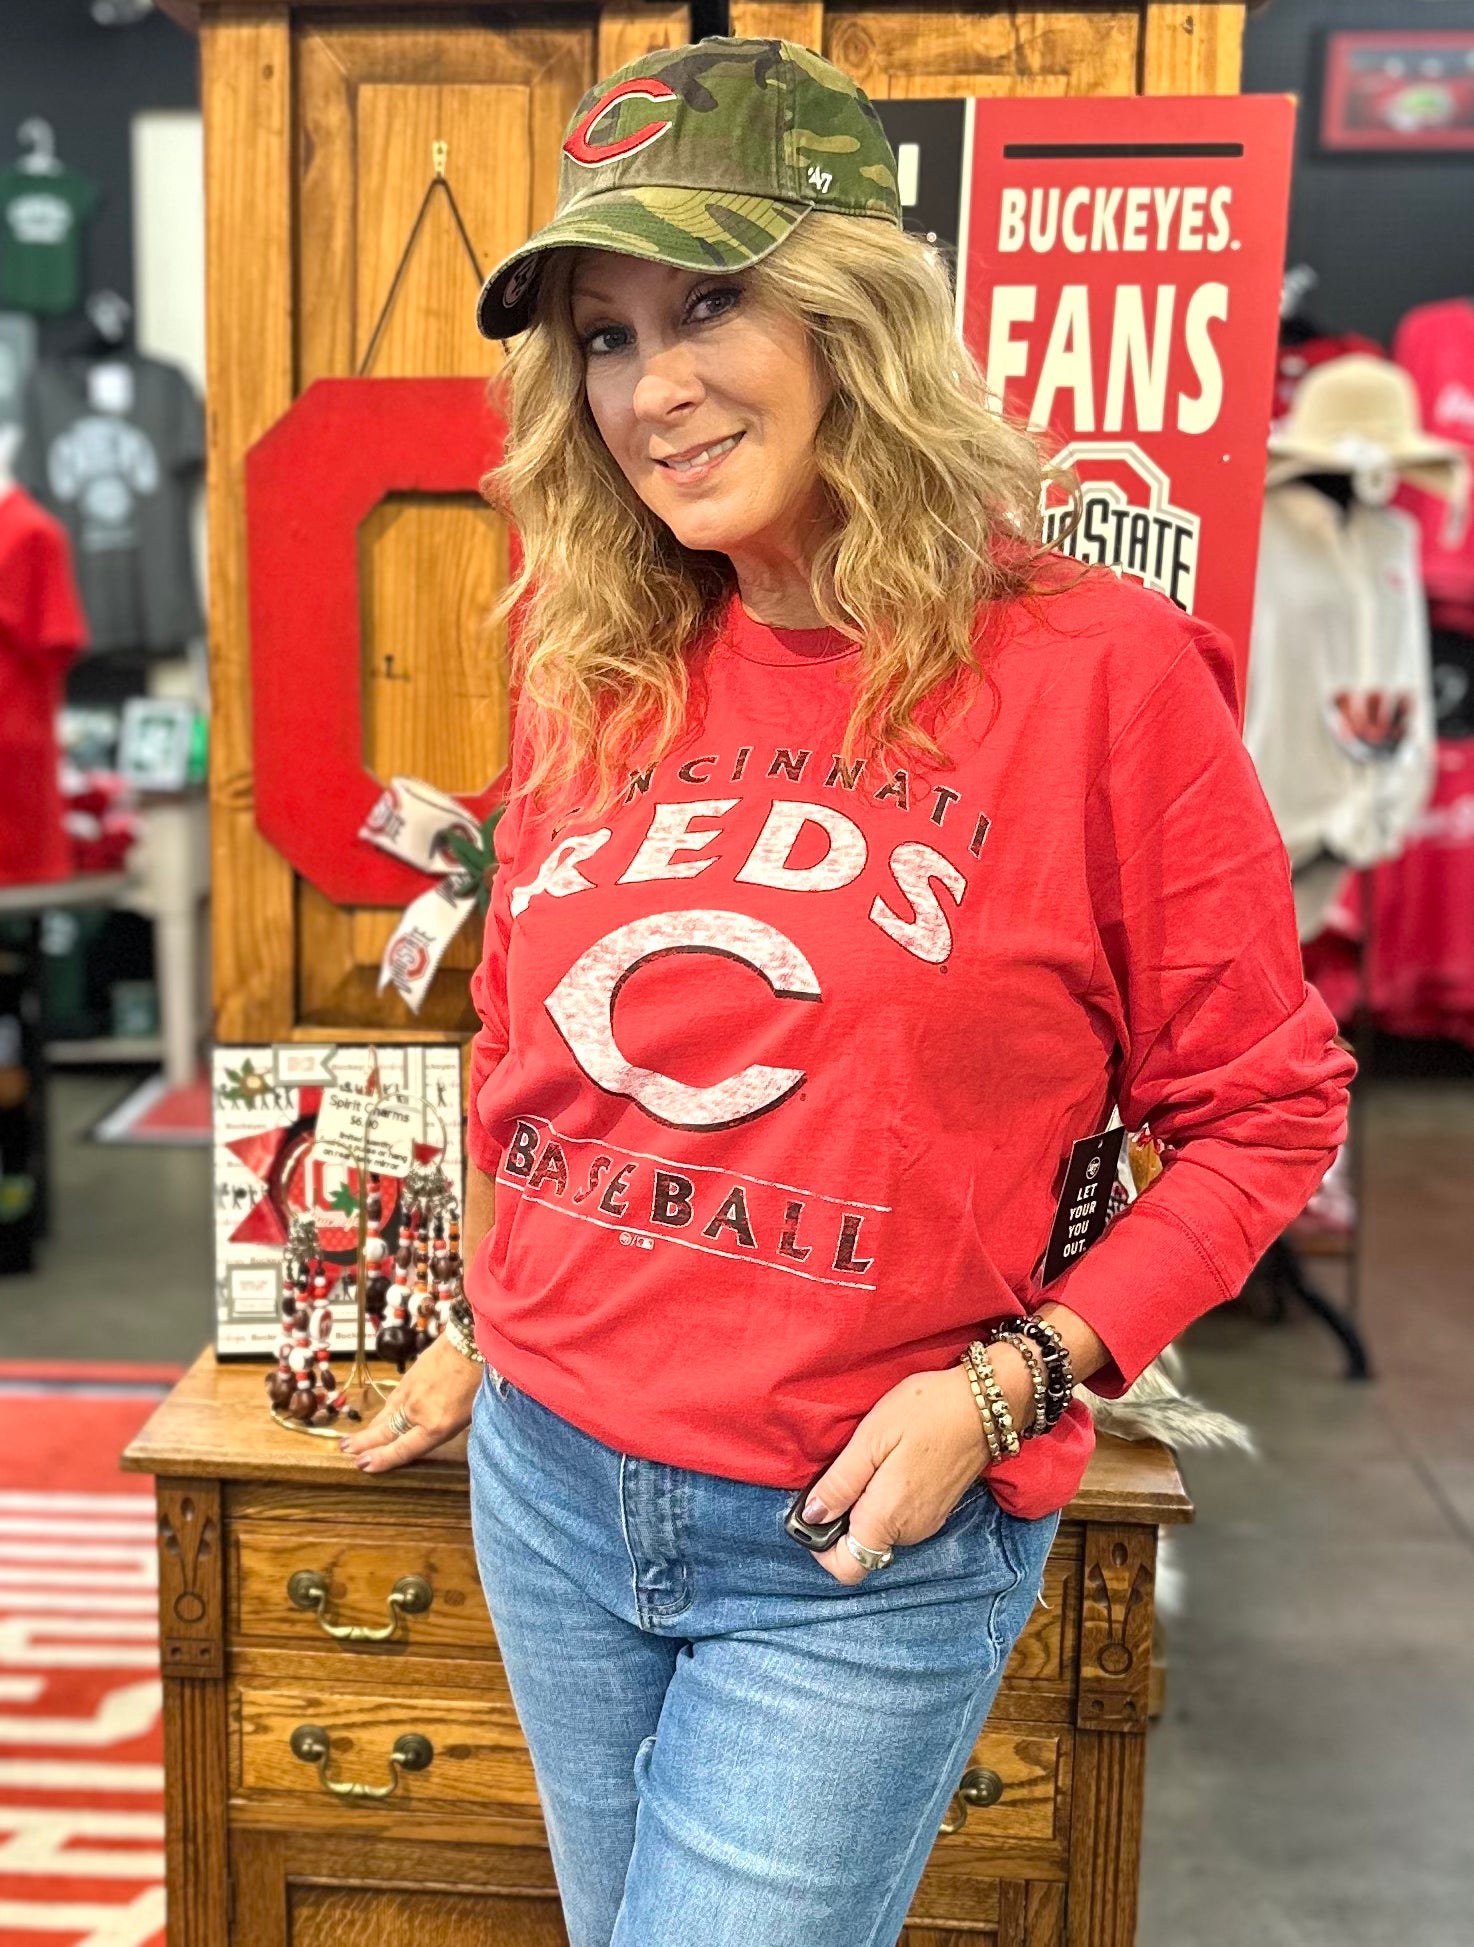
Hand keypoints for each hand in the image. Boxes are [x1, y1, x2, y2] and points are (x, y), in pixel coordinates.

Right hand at [338, 1335, 484, 1473]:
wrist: (475, 1340)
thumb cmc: (483, 1380)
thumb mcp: (473, 1414)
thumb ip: (450, 1427)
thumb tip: (437, 1432)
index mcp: (436, 1426)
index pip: (403, 1449)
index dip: (382, 1459)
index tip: (363, 1465)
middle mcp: (418, 1411)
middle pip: (385, 1432)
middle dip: (363, 1444)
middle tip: (345, 1451)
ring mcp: (412, 1391)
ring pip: (386, 1414)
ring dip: (370, 1428)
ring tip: (354, 1440)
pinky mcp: (410, 1375)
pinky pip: (394, 1399)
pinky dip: (384, 1410)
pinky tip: (381, 1415)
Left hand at [804, 1346, 1034, 1585]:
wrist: (986, 1403)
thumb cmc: (925, 1412)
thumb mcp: (871, 1439)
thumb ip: (840, 1483)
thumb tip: (811, 1516)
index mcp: (887, 1518)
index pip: (847, 1568)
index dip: (821, 1549)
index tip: (814, 1512)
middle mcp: (909, 1531)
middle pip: (862, 1547)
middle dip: (843, 1519)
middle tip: (843, 1472)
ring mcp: (927, 1522)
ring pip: (881, 1532)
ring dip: (865, 1507)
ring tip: (870, 1461)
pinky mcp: (938, 1509)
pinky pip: (900, 1519)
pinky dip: (886, 1501)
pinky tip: (890, 1463)